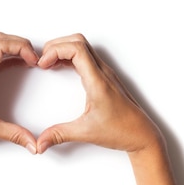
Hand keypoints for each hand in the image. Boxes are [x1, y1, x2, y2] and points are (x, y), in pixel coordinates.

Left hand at [0, 32, 38, 153]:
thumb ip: (14, 135)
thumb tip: (34, 144)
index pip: (0, 46)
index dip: (21, 47)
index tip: (33, 60)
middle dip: (20, 43)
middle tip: (34, 58)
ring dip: (12, 47)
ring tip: (27, 60)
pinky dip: (5, 55)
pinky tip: (16, 64)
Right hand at [36, 34, 163, 154]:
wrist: (143, 135)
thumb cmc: (122, 131)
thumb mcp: (86, 133)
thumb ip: (60, 135)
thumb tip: (40, 143)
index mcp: (98, 81)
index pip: (77, 49)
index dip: (56, 51)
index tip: (42, 64)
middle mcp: (103, 72)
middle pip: (78, 41)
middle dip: (56, 46)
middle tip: (42, 60)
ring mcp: (105, 74)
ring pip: (83, 46)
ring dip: (63, 49)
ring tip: (48, 63)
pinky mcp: (104, 78)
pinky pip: (86, 57)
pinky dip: (70, 57)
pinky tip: (60, 68)